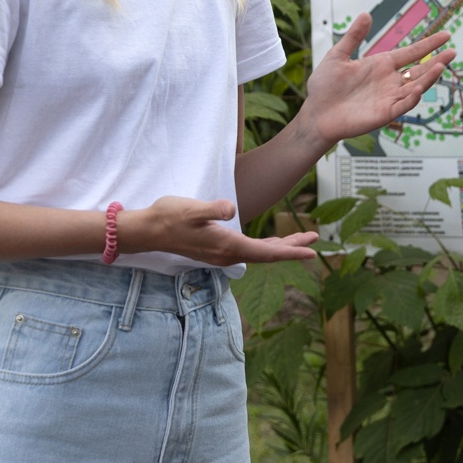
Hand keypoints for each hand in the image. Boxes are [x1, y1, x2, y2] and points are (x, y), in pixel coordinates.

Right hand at [126, 196, 319, 264]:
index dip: (291, 251)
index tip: (312, 250)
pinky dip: (265, 247)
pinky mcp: (216, 249)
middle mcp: (227, 254)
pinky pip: (248, 251)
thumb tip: (231, 209)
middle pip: (268, 254)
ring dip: (280, 247)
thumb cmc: (170, 216)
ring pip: (259, 253)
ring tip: (300, 240)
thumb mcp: (191, 208)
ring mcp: (222, 254)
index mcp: (228, 245)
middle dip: (292, 247)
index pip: (267, 252)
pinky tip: (269, 243)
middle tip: (314, 239)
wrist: (148, 230)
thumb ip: (212, 209)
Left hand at [300, 13, 455, 144]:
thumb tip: (366, 14)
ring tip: (440, 66)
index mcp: (381, 65)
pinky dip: (412, 97)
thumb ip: (353, 37)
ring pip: (415, 87)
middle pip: (419, 70)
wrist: (316, 112)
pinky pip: (402, 105)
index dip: (428, 45)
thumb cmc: (325, 86)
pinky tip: (418, 88)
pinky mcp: (383, 114)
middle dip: (437, 62)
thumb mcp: (338, 55)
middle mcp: (389, 81)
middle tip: (452, 52)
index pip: (411, 53)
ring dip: (428, 78)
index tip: (446, 36)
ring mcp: (388, 98)